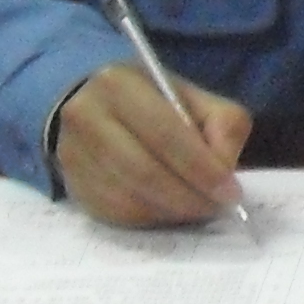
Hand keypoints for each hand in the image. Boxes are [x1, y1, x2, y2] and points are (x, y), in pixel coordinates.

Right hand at [53, 64, 253, 226]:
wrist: (93, 106)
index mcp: (118, 85)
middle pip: (144, 172)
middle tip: (217, 207)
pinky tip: (170, 211)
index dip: (201, 168)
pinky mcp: (73, 186)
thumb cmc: (152, 102)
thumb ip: (221, 124)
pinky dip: (150, 219)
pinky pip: (116, 215)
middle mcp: (86, 118)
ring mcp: (73, 155)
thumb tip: (224, 169)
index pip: (165, 133)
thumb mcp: (191, 96)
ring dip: (171, 212)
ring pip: (129, 199)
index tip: (230, 191)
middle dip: (188, 197)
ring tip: (198, 209)